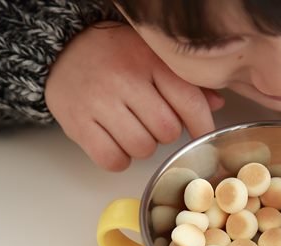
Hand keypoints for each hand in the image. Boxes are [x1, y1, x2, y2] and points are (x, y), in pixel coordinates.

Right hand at [45, 23, 223, 170]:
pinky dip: (119, 159)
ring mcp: (99, 101)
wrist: (64, 51)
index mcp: (150, 60)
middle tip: (152, 122)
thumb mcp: (154, 58)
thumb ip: (187, 83)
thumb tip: (216, 106)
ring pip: (141, 148)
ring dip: (142, 147)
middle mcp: (125, 79)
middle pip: (166, 130)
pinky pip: (112, 159)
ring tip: (132, 129)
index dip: (202, 126)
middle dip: (165, 134)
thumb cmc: (118, 57)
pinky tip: (116, 142)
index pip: (189, 102)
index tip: (202, 137)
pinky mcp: (77, 123)